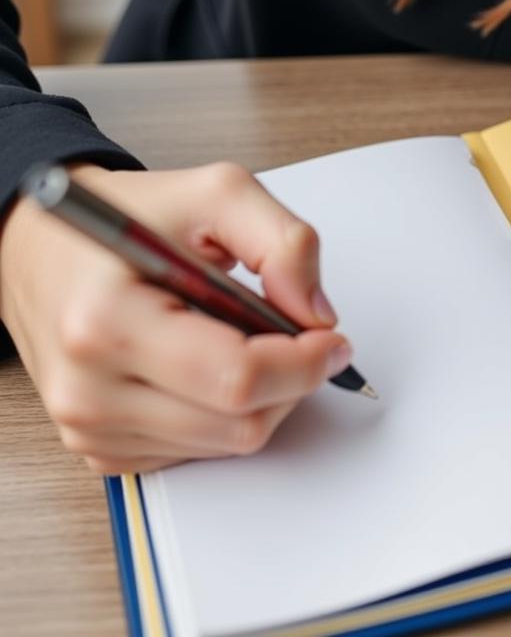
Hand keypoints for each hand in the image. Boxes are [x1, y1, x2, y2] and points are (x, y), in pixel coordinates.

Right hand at [0, 162, 350, 474]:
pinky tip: (214, 360)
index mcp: (108, 322)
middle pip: (240, 423)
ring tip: (248, 334)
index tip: (332, 337)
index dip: (303, 363)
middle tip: (301, 332)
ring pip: (228, 443)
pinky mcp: (100, 447)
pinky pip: (199, 450)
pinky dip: (228, 412)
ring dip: (265, 397)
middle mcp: (89, 388)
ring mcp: (90, 426)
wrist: (43, 246)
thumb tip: (317, 311)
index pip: (235, 378)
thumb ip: (283, 241)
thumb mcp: (217, 194)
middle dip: (293, 380)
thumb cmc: (128, 217)